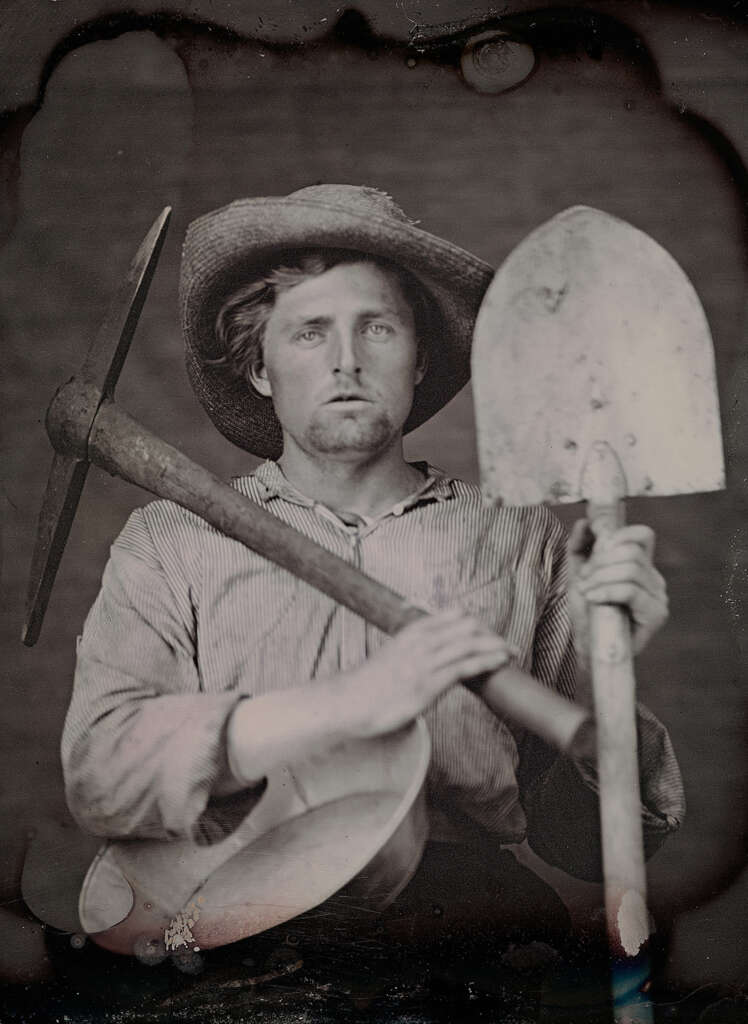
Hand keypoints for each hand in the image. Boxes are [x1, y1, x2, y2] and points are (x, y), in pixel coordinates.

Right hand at [341, 609, 516, 738]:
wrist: (350, 701)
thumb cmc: (368, 684)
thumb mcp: (392, 656)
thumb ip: (411, 651)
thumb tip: (426, 656)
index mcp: (413, 631)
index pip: (454, 616)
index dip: (476, 623)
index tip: (488, 633)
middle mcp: (422, 640)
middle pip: (467, 627)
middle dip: (490, 634)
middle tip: (507, 644)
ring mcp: (427, 661)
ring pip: (471, 643)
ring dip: (495, 646)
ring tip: (513, 651)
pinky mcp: (430, 682)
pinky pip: (466, 666)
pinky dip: (488, 661)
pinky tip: (501, 661)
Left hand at [567, 519, 668, 659]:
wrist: (588, 647)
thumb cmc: (587, 612)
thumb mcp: (578, 572)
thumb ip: (580, 545)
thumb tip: (585, 521)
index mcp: (640, 566)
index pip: (642, 535)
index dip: (620, 533)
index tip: (596, 545)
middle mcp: (653, 578)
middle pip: (632, 551)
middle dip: (601, 561)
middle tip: (584, 578)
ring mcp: (657, 596)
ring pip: (630, 569)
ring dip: (600, 578)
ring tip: (586, 591)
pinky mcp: (655, 614)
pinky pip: (631, 590)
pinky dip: (607, 591)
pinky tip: (593, 598)